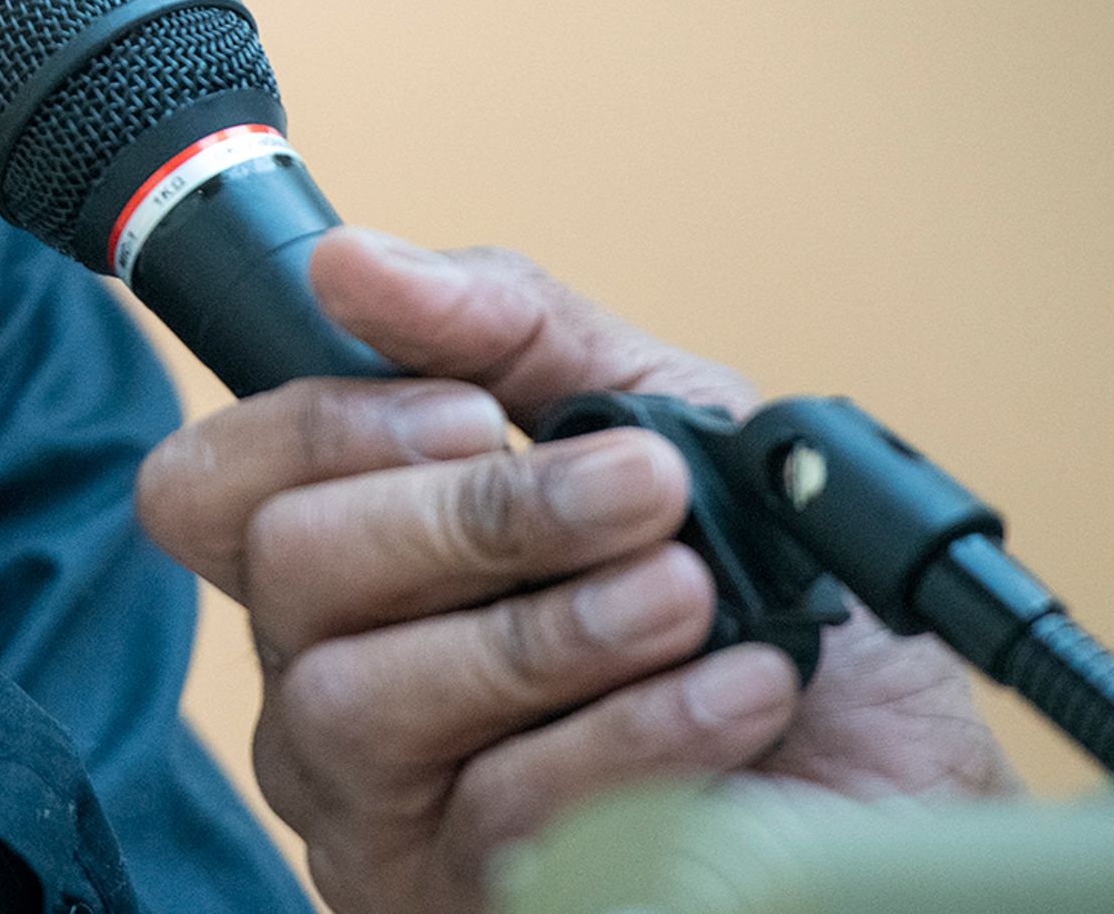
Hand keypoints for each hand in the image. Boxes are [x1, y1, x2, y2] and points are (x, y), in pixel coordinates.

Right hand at [134, 232, 1012, 912]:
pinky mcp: (452, 903)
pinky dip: (634, 732)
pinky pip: (493, 809)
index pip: (205, 487)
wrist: (909, 796)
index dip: (314, 426)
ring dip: (551, 629)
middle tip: (640, 489)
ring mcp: (378, 809)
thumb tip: (354, 262)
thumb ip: (506, 328)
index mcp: (348, 562)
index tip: (472, 408)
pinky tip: (733, 692)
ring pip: (359, 698)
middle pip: (284, 570)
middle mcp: (325, 680)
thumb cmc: (769, 614)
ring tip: (691, 594)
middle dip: (475, 513)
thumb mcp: (661, 420)